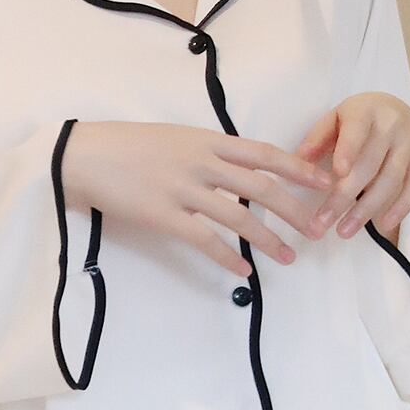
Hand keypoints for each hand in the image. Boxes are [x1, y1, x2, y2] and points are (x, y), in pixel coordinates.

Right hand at [62, 121, 335, 278]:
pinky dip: (228, 257)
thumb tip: (240, 167)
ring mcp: (183, 189)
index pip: (265, 154)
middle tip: (317, 229)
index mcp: (207, 140)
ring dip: (268, 240)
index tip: (324, 183)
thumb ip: (208, 151)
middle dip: (294, 209)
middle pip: (261, 187)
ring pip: (239, 217)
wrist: (84, 155)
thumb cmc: (128, 145)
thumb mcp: (176, 137)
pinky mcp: (164, 216)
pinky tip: (244, 271)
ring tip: (289, 257)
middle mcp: (201, 162)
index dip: (299, 169)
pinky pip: (205, 240)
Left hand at [292, 91, 409, 241]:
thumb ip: (318, 137)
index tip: (337, 173)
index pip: (357, 130)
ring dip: (367, 209)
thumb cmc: (356, 120)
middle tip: (323, 221)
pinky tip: (383, 225)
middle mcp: (392, 126)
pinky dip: (401, 208)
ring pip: (391, 180)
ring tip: (344, 231)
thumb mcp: (334, 119)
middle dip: (345, 196)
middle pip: (370, 164)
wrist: (395, 110)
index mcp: (366, 111)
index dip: (348, 150)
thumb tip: (299, 159)